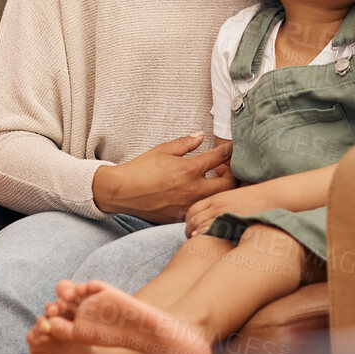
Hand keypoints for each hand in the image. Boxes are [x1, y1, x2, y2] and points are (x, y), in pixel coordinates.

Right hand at [92, 134, 233, 220]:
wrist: (122, 192)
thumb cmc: (140, 169)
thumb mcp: (162, 150)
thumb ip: (185, 143)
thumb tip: (201, 136)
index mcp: (190, 169)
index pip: (220, 157)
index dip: (229, 150)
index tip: (231, 148)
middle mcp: (194, 189)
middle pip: (229, 183)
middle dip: (232, 174)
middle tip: (223, 168)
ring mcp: (189, 205)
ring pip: (218, 199)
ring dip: (221, 189)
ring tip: (211, 181)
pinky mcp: (182, 217)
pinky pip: (202, 209)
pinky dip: (205, 201)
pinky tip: (197, 193)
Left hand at [185, 185, 281, 238]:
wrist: (273, 198)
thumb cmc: (256, 197)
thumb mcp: (236, 190)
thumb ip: (224, 187)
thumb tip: (217, 177)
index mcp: (217, 198)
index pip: (193, 208)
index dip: (188, 219)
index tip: (189, 226)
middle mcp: (217, 205)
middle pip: (193, 217)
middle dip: (188, 228)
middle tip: (189, 235)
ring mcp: (224, 214)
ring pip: (199, 224)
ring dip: (193, 233)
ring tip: (193, 240)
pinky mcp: (232, 222)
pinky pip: (212, 229)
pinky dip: (203, 234)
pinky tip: (200, 239)